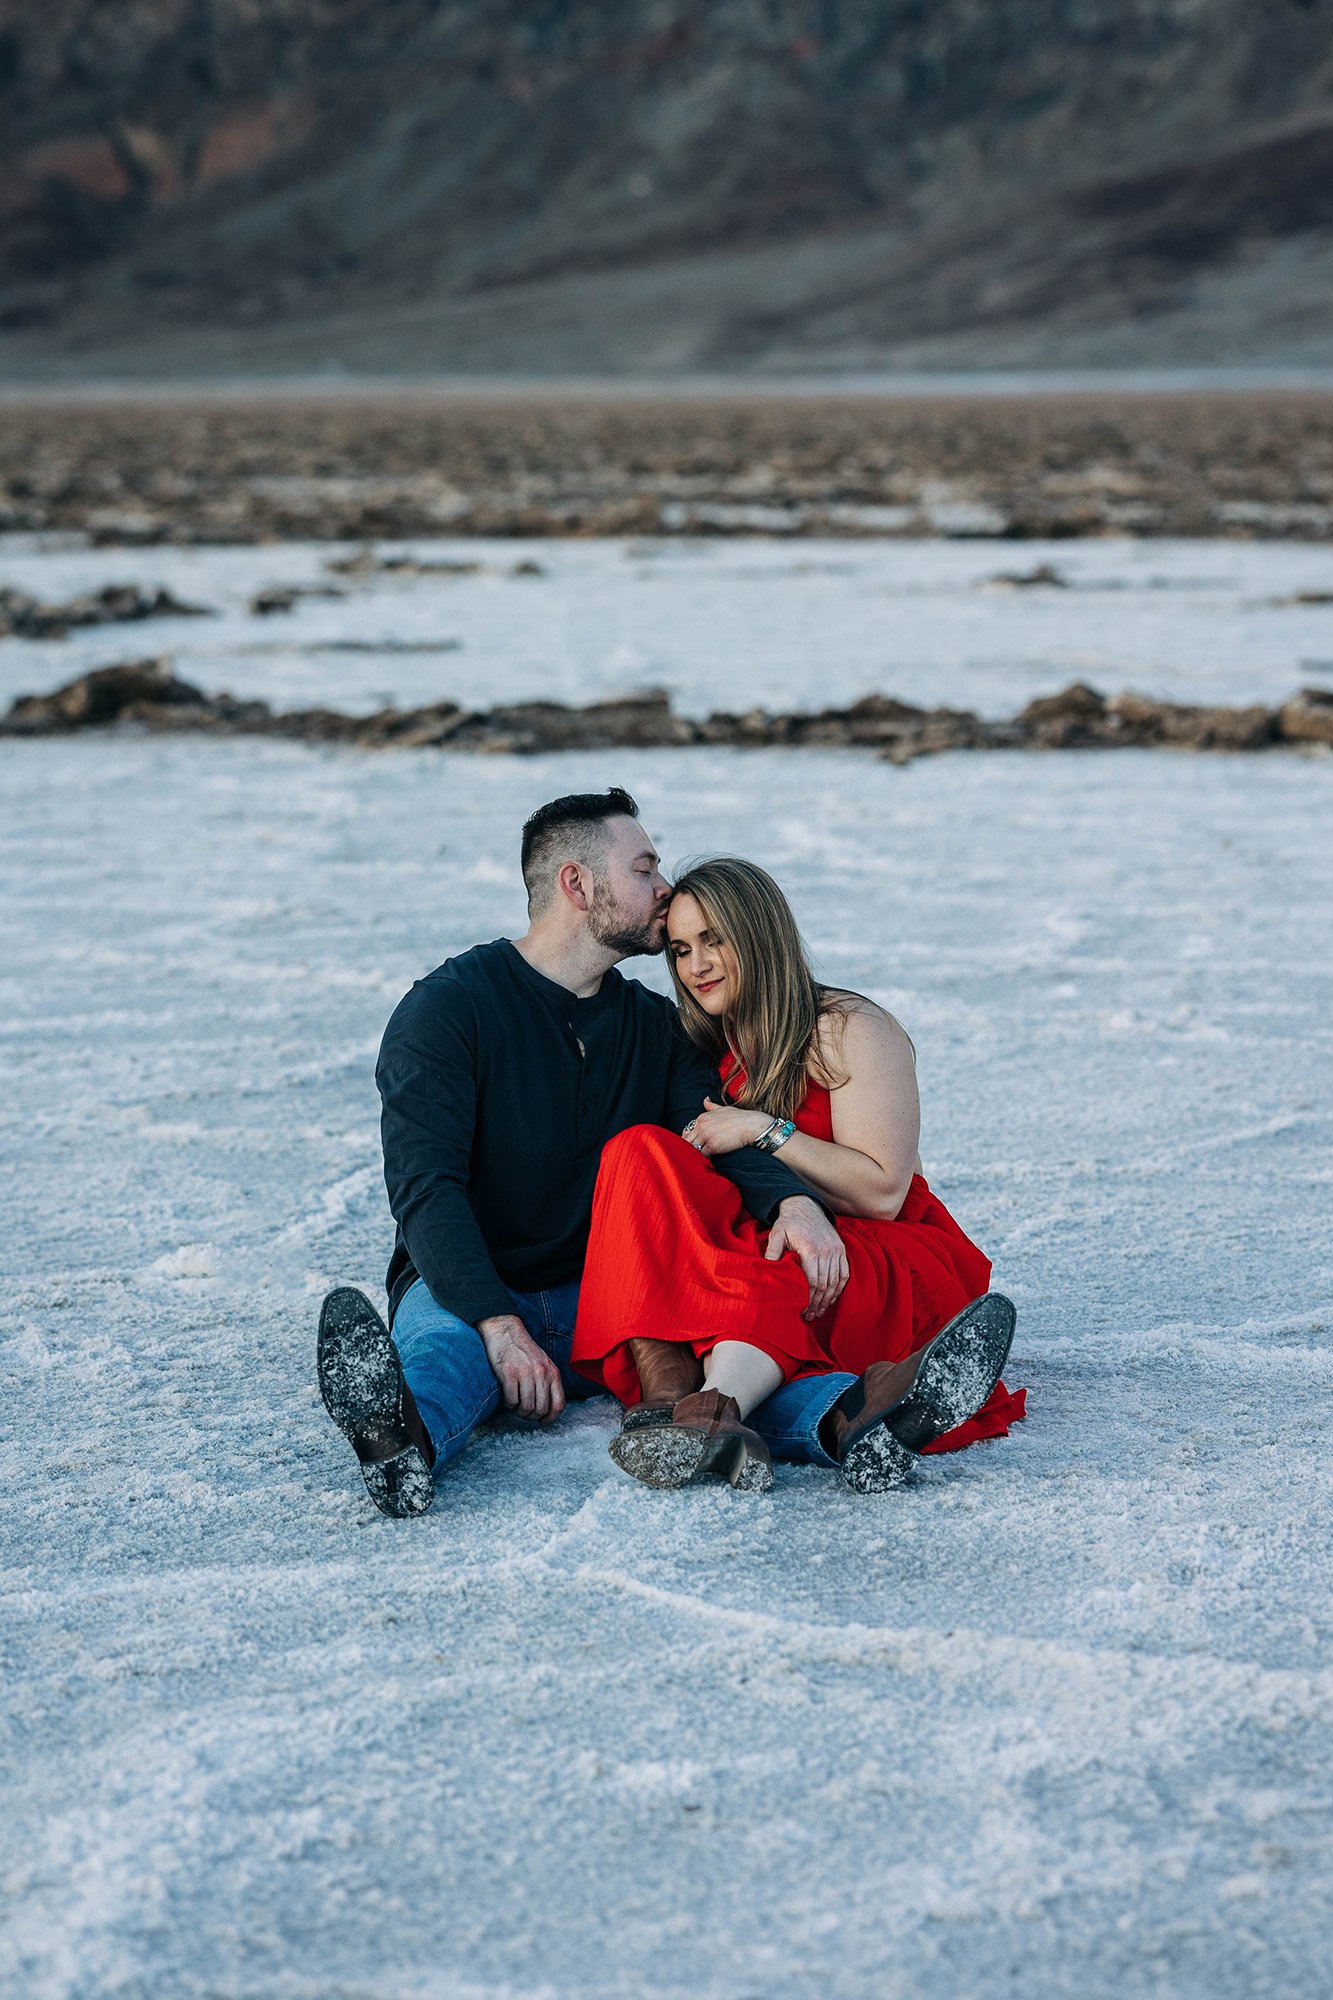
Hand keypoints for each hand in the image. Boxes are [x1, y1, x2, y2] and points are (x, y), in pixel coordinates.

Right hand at [477, 1313, 565, 1421]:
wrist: (505, 1330)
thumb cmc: (523, 1350)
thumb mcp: (543, 1363)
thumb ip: (548, 1382)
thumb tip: (547, 1408)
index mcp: (553, 1372)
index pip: (559, 1404)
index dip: (550, 1419)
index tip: (542, 1422)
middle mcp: (541, 1373)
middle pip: (541, 1409)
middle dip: (531, 1416)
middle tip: (523, 1412)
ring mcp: (525, 1372)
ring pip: (526, 1408)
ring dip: (519, 1412)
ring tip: (515, 1406)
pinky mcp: (508, 1373)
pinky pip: (511, 1400)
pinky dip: (508, 1404)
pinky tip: (507, 1398)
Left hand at [683, 1097, 771, 1157]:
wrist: (752, 1126)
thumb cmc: (740, 1118)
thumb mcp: (723, 1108)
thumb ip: (711, 1106)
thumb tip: (705, 1099)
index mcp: (702, 1117)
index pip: (687, 1131)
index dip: (690, 1140)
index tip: (695, 1145)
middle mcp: (701, 1125)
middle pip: (686, 1140)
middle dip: (689, 1147)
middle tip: (694, 1154)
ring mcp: (706, 1135)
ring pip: (692, 1148)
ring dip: (695, 1154)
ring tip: (698, 1159)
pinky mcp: (712, 1146)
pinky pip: (702, 1155)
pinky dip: (703, 1159)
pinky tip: (707, 1160)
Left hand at [765, 1195, 848, 1321]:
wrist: (805, 1206)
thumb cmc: (788, 1223)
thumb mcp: (777, 1234)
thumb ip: (772, 1252)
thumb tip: (768, 1272)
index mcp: (811, 1249)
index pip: (812, 1282)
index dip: (808, 1299)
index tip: (802, 1311)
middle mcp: (827, 1250)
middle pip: (824, 1285)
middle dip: (817, 1303)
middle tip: (810, 1316)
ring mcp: (836, 1250)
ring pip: (835, 1282)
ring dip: (828, 1299)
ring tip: (819, 1312)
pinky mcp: (841, 1249)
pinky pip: (844, 1274)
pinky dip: (838, 1288)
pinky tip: (830, 1299)